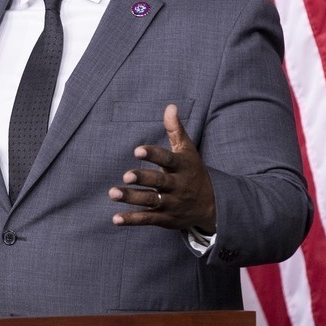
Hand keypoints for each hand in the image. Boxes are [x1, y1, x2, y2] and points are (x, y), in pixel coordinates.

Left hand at [108, 104, 215, 231]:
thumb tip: (170, 106)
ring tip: (113, 193)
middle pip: (160, 182)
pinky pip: (148, 219)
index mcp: (182, 167)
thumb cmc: (192, 171)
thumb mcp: (187, 150)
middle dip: (143, 179)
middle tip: (126, 176)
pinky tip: (115, 219)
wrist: (212, 205)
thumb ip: (175, 130)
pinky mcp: (165, 218)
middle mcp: (178, 186)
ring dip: (132, 198)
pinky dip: (132, 219)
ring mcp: (172, 203)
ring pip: (151, 201)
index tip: (137, 150)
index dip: (153, 154)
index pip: (167, 159)